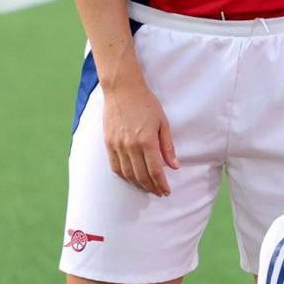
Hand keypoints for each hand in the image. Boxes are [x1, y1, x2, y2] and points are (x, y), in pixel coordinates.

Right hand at [100, 78, 177, 195]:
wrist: (122, 90)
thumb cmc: (146, 104)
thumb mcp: (163, 123)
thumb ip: (168, 146)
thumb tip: (175, 166)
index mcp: (147, 141)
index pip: (155, 171)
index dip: (161, 184)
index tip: (166, 191)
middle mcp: (130, 146)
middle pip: (141, 175)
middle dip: (151, 187)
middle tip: (159, 193)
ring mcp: (117, 145)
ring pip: (127, 173)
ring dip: (137, 184)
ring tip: (147, 188)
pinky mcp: (108, 143)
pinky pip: (115, 166)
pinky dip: (123, 176)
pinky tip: (131, 179)